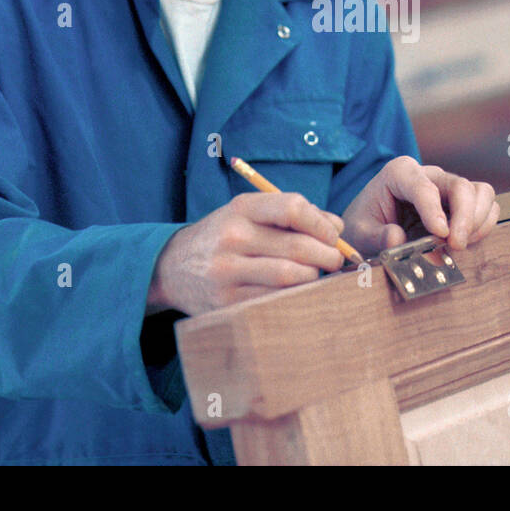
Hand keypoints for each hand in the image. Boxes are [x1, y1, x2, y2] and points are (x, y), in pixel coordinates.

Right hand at [148, 192, 344, 316]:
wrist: (172, 268)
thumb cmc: (225, 237)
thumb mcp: (249, 214)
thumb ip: (293, 215)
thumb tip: (337, 227)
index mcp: (241, 208)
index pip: (292, 208)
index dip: (322, 223)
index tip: (333, 234)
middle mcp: (232, 237)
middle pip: (298, 247)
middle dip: (328, 255)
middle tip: (334, 260)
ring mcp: (227, 272)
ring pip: (291, 276)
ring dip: (313, 277)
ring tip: (314, 275)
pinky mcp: (227, 302)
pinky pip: (276, 300)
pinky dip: (296, 296)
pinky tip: (298, 292)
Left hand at [340, 156, 498, 256]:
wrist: (371, 227)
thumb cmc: (365, 224)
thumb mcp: (360, 232)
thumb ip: (376, 236)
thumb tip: (396, 238)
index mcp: (399, 173)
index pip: (423, 186)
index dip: (433, 210)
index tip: (440, 233)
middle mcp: (429, 175)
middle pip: (460, 186)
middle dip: (464, 216)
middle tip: (456, 245)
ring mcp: (447, 187)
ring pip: (480, 192)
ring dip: (477, 220)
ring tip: (461, 245)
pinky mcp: (460, 203)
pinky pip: (486, 206)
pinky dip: (483, 225)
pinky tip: (467, 242)